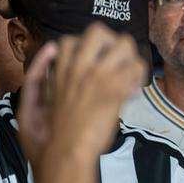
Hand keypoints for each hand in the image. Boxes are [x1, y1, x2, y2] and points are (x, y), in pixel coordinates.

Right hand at [16, 24, 146, 170]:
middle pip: (99, 31)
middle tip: (117, 62)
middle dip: (112, 42)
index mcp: (61, 70)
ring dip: (131, 58)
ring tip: (130, 76)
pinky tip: (133, 93)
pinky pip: (137, 70)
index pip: (71, 40)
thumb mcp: (44, 100)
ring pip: (125, 44)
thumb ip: (55, 79)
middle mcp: (80, 68)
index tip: (94, 64)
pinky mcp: (116, 90)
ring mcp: (99, 77)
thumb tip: (66, 59)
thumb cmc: (52, 133)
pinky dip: (139, 79)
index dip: (86, 49)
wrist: (65, 151)